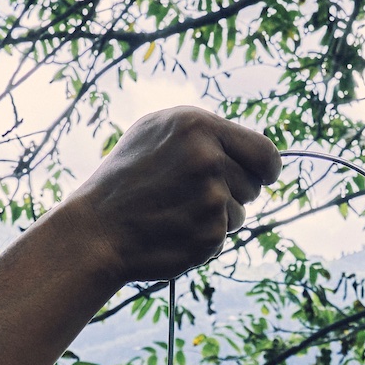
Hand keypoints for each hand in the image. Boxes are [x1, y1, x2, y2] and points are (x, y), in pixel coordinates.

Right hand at [63, 107, 280, 283]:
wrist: (96, 229)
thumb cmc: (126, 178)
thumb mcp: (156, 132)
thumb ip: (204, 131)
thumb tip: (248, 145)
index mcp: (197, 125)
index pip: (265, 151)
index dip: (267, 168)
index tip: (264, 176)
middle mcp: (208, 158)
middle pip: (254, 186)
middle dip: (234, 193)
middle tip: (194, 196)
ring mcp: (211, 198)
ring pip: (240, 214)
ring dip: (217, 218)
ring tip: (176, 213)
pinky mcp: (210, 234)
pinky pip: (223, 238)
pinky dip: (204, 239)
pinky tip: (173, 232)